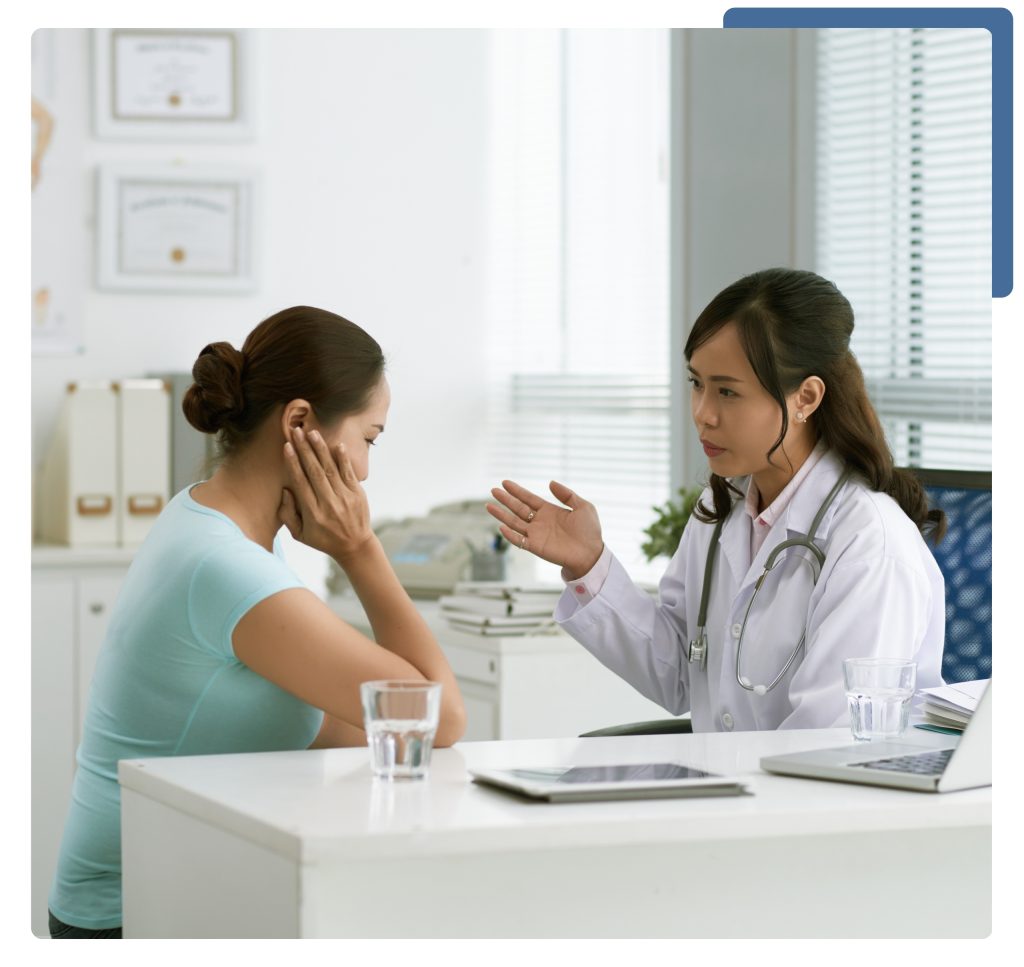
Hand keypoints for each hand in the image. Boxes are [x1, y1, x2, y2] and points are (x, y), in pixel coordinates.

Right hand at [278, 427, 373, 562]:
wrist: (355, 546)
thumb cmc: (323, 539)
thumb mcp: (299, 535)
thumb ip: (288, 514)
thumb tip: (284, 490)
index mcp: (312, 513)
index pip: (300, 482)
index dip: (293, 463)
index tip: (287, 446)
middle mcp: (329, 503)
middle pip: (314, 471)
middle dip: (305, 449)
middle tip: (296, 431)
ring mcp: (345, 498)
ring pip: (330, 469)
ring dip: (321, 449)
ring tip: (312, 432)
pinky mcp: (358, 494)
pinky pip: (349, 473)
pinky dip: (343, 459)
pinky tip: (337, 444)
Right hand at [486, 479, 603, 578]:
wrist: (591, 553)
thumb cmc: (589, 531)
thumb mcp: (583, 506)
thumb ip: (567, 494)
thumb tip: (550, 482)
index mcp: (549, 511)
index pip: (529, 498)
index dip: (517, 491)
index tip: (505, 482)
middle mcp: (540, 522)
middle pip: (518, 508)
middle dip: (506, 499)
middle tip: (493, 490)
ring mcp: (536, 534)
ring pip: (514, 522)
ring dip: (502, 515)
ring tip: (489, 506)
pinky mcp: (536, 547)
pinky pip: (519, 541)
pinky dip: (510, 535)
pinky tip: (501, 526)